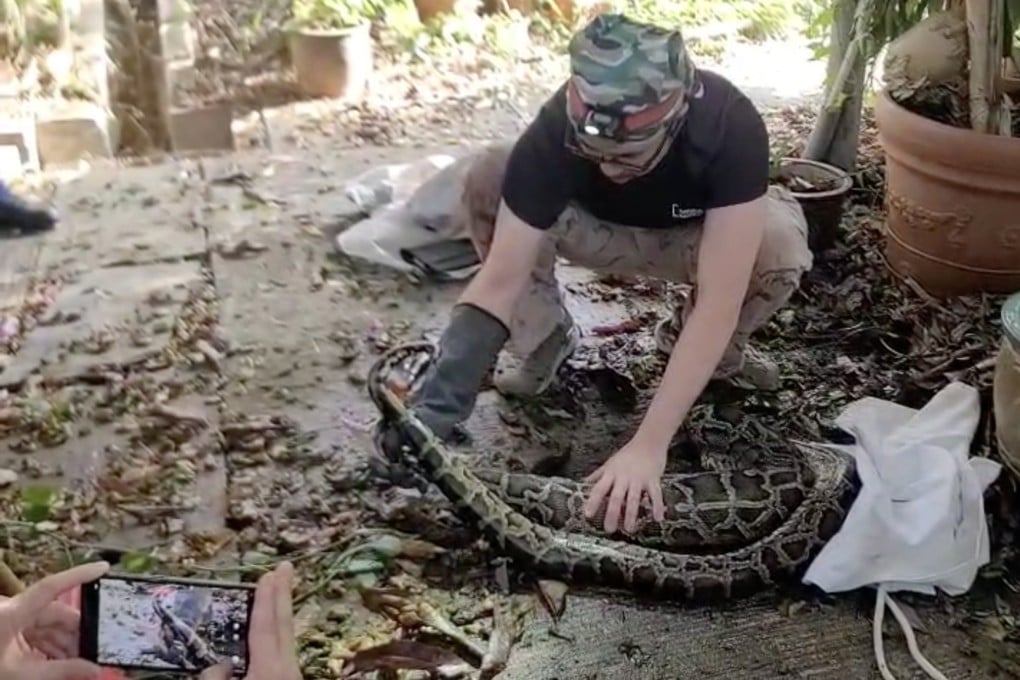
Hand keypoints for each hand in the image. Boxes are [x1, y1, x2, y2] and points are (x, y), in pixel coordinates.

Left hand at [0, 561, 109, 679]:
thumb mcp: (20, 674)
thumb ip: (60, 672)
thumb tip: (95, 670)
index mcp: (13, 612)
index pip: (52, 587)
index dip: (79, 575)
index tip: (105, 568)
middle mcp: (11, 609)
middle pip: (53, 613)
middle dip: (75, 633)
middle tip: (95, 651)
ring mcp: (7, 620)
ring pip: (45, 625)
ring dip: (62, 644)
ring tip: (78, 663)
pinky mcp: (4, 631)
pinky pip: (33, 633)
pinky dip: (47, 647)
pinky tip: (58, 663)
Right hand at [199, 563, 300, 679]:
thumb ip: (214, 678)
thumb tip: (218, 666)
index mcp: (269, 670)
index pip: (265, 628)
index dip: (266, 600)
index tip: (269, 573)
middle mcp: (287, 670)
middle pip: (284, 626)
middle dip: (283, 594)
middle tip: (286, 567)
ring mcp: (293, 676)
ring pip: (286, 639)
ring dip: (281, 613)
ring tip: (279, 592)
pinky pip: (284, 653)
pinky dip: (279, 635)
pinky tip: (274, 634)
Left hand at [583, 437, 666, 533]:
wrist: (648, 442)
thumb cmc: (628, 454)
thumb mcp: (610, 463)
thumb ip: (597, 475)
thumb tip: (583, 484)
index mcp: (611, 473)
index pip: (599, 489)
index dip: (593, 501)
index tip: (587, 515)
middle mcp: (623, 477)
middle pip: (616, 497)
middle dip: (612, 513)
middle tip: (609, 529)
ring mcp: (639, 478)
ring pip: (634, 498)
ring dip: (632, 514)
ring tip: (630, 529)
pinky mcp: (653, 479)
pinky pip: (655, 494)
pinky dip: (657, 506)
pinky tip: (658, 518)